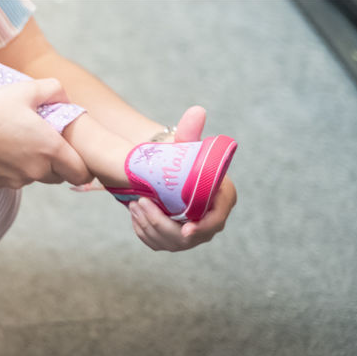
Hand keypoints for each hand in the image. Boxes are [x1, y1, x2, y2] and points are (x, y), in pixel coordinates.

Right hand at [0, 78, 91, 188]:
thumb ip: (54, 90)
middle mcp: (36, 170)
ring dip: (35, 166)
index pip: (81, 174)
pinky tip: (0, 148)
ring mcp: (17, 180)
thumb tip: (66, 98)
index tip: (75, 155)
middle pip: (60, 177)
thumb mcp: (25, 89)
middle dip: (58, 164)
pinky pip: (15, 179)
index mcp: (50, 149)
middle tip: (43, 141)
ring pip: (36, 177)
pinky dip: (13, 168)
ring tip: (18, 141)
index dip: (83, 166)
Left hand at [129, 106, 237, 250]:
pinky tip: (135, 215)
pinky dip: (144, 233)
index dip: (202, 228)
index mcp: (222, 198)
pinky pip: (159, 244)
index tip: (184, 230)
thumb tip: (197, 111)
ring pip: (171, 243)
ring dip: (149, 227)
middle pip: (189, 237)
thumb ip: (189, 131)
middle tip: (139, 204)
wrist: (166, 170)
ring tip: (134, 205)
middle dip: (162, 224)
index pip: (216, 220)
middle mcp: (211, 220)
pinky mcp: (176, 239)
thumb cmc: (180, 157)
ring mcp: (193, 233)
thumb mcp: (183, 145)